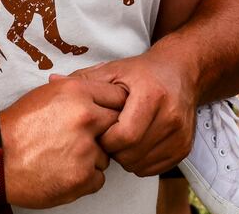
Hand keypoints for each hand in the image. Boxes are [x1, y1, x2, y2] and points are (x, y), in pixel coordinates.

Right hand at [1, 76, 124, 207]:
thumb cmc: (19, 126)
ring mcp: (85, 150)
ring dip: (93, 157)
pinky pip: (98, 178)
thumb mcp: (48, 93)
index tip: (108, 115)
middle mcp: (85, 119)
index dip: (114, 107)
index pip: (118, 97)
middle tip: (87, 138)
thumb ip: (79, 87)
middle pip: (117, 125)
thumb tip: (102, 79)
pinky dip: (85, 178)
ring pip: (107, 155)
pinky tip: (65, 170)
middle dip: (106, 133)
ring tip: (66, 155)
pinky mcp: (82, 178)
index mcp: (77, 93)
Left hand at [64, 49, 198, 176]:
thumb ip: (84, 79)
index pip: (123, 136)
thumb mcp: (113, 71)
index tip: (101, 130)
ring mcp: (181, 132)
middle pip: (133, 153)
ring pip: (143, 163)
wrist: (180, 72)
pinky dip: (141, 162)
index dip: (106, 139)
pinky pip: (155, 168)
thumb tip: (52, 81)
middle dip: (114, 151)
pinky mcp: (186, 146)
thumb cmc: (143, 73)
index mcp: (151, 95)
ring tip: (123, 138)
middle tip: (110, 137)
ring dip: (127, 157)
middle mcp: (171, 114)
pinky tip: (137, 144)